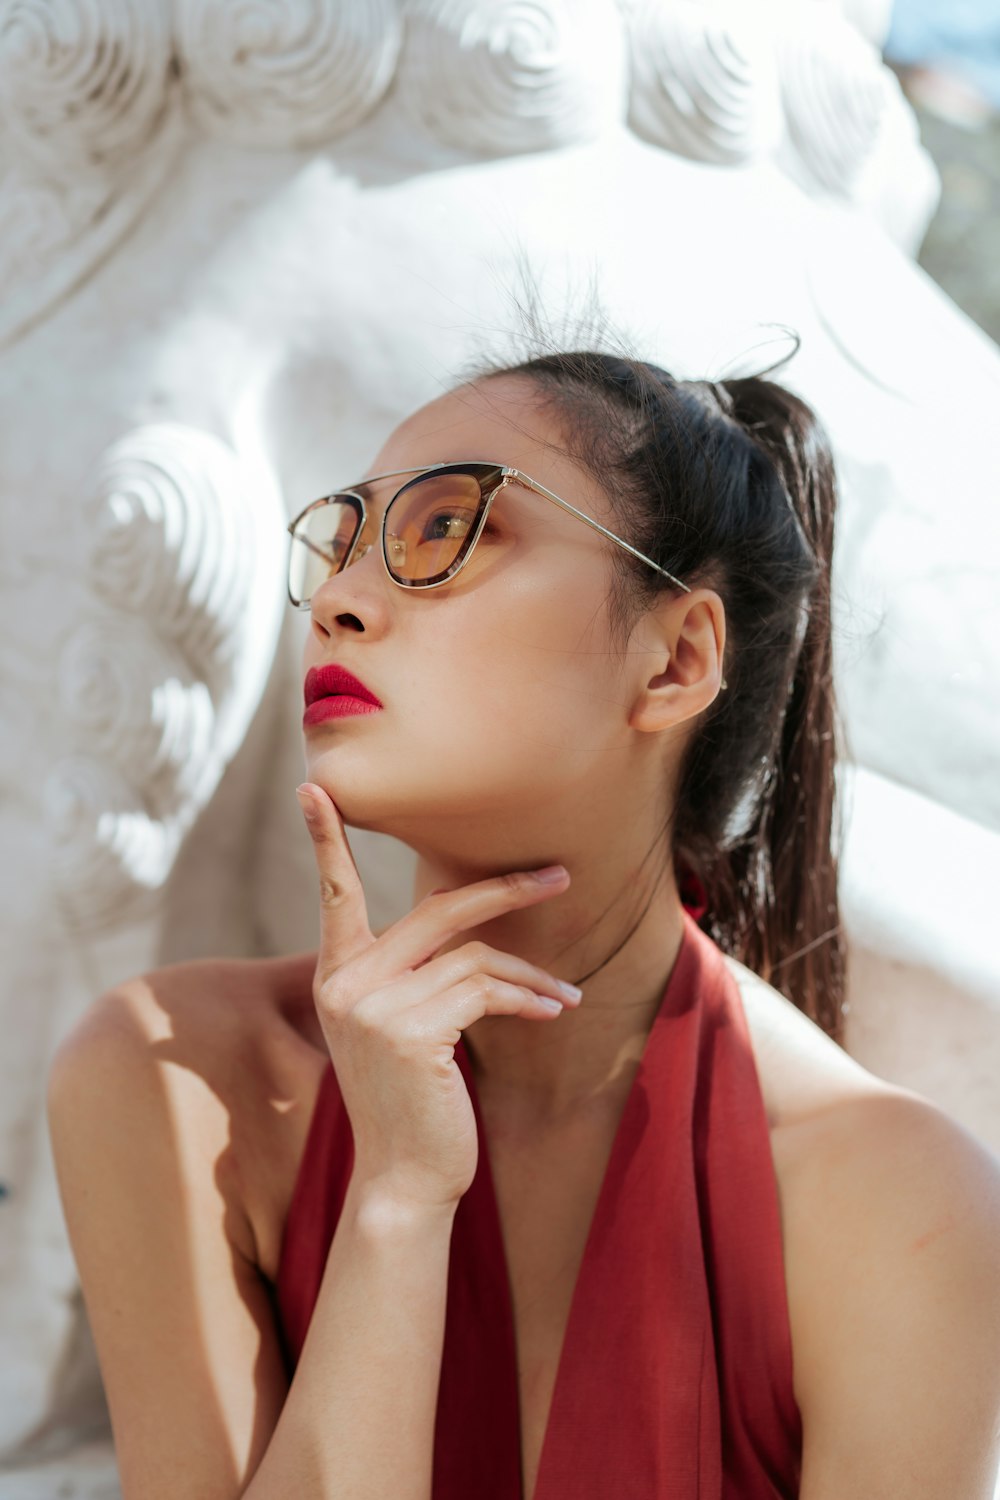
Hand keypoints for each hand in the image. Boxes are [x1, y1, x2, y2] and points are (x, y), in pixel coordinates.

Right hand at [295, 781, 581, 1211]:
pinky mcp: (411, 1030)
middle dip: (506, 889)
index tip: (313, 787)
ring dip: (530, 973)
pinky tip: (553, 1010)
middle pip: (438, 908)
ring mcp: (374, 1005)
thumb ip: (413, 971)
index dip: (324, 839)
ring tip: (563, 992)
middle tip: (559, 876)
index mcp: (337, 974)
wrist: (404, 1178)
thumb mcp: (399, 1027)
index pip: (332, 893)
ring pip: (475, 955)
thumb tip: (467, 915)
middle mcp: (346, 982)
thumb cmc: (410, 1099)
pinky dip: (528, 997)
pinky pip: (486, 990)